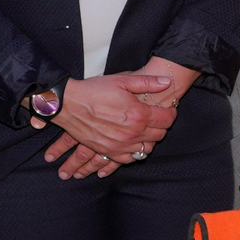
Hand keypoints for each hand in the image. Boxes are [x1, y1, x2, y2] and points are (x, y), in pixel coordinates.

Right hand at [44, 71, 175, 178]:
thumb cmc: (94, 91)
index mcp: (138, 115)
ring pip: (146, 149)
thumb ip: (147, 82)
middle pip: (159, 135)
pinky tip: (132, 144)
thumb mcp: (122, 81)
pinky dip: (134, 153)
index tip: (167, 109)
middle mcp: (132, 133)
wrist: (68, 104)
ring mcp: (120, 145)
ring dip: (149, 140)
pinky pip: (129, 159)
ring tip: (144, 130)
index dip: (170, 113)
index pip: (167, 119)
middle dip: (161, 126)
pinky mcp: (108, 151)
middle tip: (156, 118)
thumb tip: (166, 82)